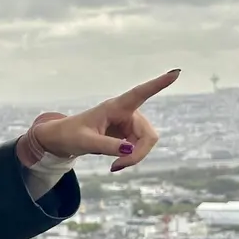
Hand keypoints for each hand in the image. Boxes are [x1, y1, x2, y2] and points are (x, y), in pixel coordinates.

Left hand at [34, 69, 178, 172]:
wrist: (63, 140)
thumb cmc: (70, 135)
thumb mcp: (85, 141)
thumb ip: (107, 145)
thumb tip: (130, 149)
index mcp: (115, 107)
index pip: (139, 94)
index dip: (158, 84)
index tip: (175, 72)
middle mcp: (127, 113)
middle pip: (148, 135)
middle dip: (138, 154)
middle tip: (118, 166)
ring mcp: (130, 124)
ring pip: (146, 144)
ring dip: (134, 158)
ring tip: (115, 166)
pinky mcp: (129, 134)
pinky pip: (139, 149)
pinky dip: (131, 159)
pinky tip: (117, 163)